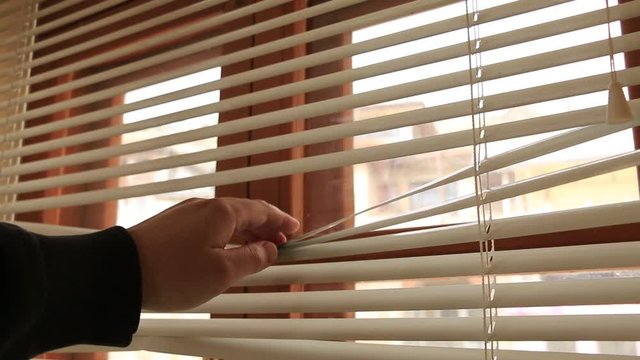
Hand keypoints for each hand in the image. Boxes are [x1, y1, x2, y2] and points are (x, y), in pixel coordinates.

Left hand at [127, 197, 299, 310]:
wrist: (119, 273)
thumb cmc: (172, 273)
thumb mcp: (222, 272)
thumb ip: (252, 259)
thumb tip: (270, 249)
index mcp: (222, 212)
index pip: (262, 211)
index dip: (281, 221)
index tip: (295, 229)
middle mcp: (205, 206)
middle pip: (245, 212)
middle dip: (266, 227)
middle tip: (281, 242)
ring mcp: (186, 214)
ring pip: (226, 219)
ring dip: (246, 232)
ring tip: (257, 248)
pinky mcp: (171, 225)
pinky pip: (208, 225)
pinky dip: (225, 234)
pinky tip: (225, 249)